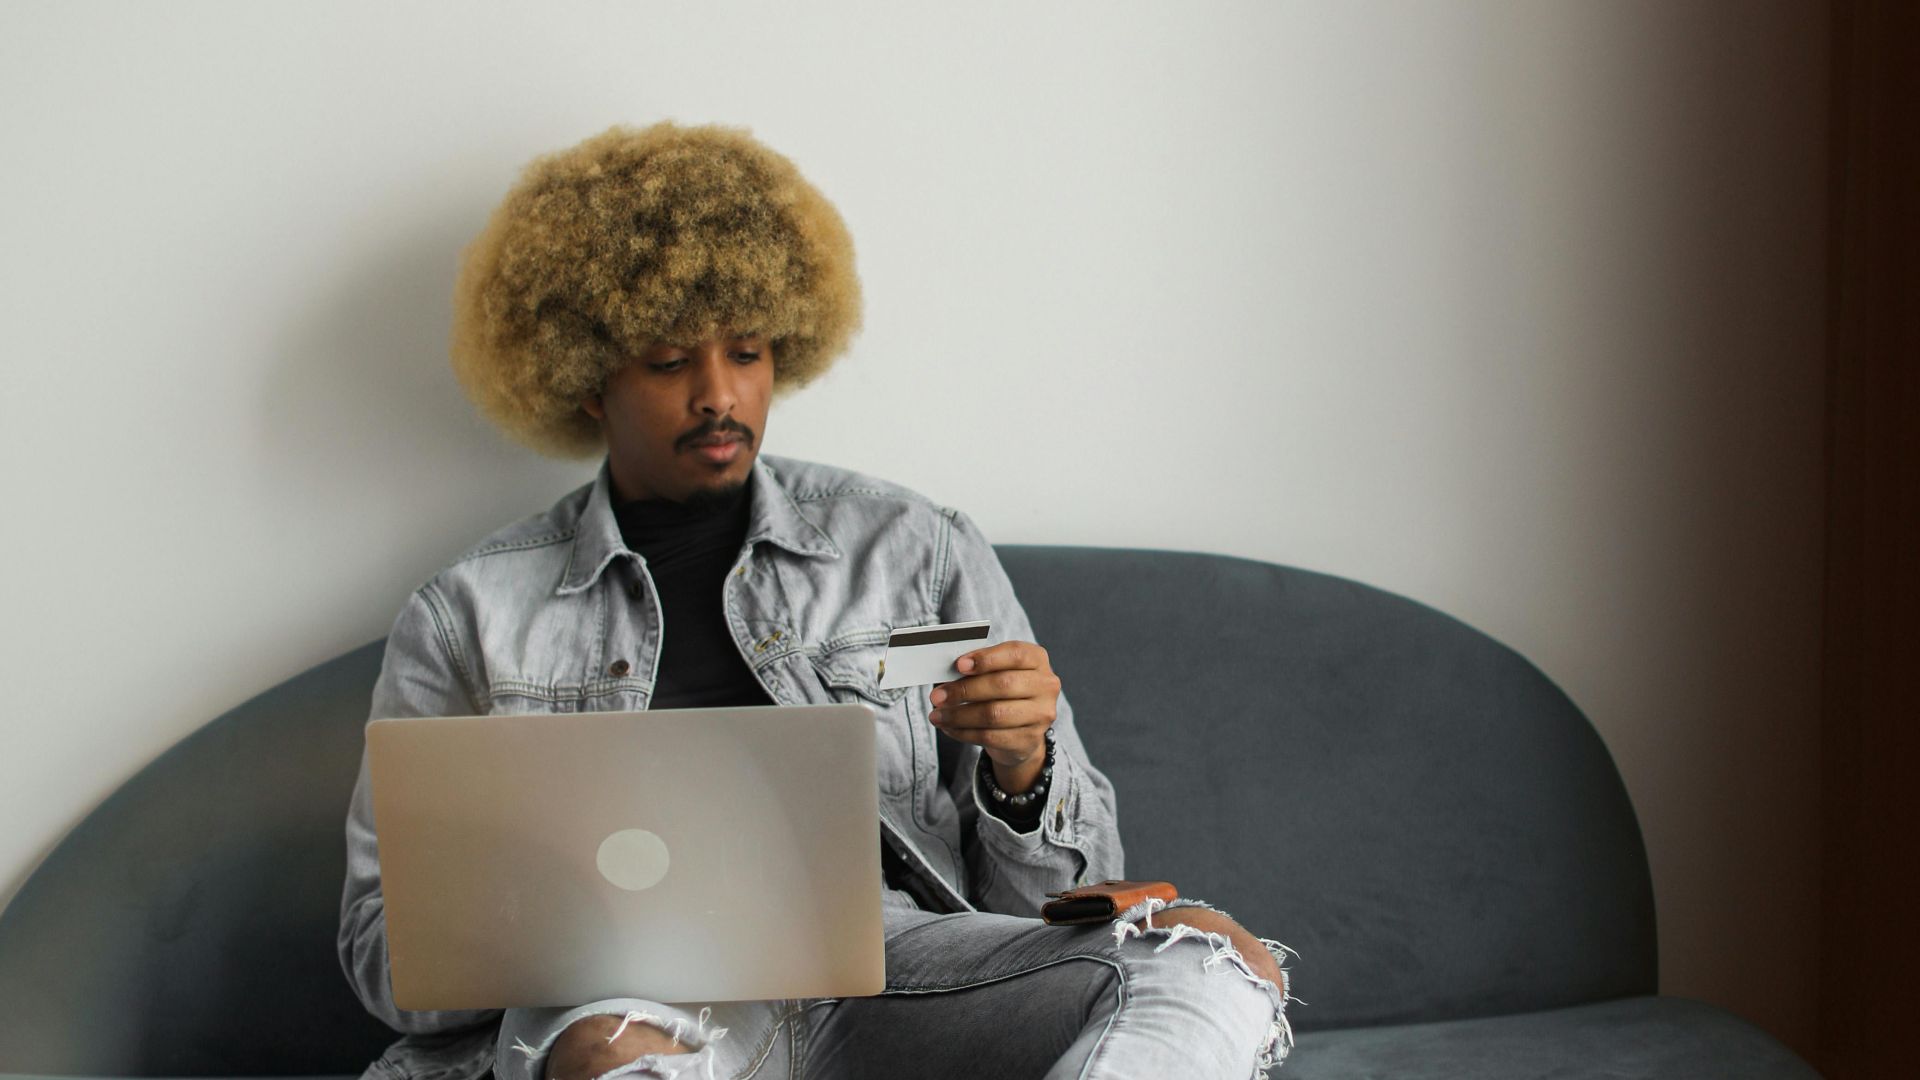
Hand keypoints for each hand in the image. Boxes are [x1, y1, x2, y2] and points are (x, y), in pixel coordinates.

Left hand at [928, 640, 1060, 793]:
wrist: (1023, 729)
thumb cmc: (1004, 691)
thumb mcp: (996, 671)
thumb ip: (978, 667)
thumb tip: (947, 671)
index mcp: (1037, 659)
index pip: (1015, 654)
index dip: (986, 659)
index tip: (959, 665)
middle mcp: (1046, 685)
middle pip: (1002, 685)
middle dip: (964, 691)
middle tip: (936, 696)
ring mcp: (1041, 714)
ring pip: (994, 714)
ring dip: (959, 716)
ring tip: (937, 716)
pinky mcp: (1030, 739)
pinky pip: (991, 737)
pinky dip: (964, 733)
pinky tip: (949, 728)